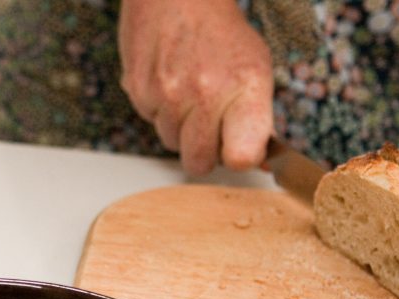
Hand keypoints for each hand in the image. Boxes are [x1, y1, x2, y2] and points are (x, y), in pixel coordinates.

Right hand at [118, 0, 274, 175]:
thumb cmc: (220, 34)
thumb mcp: (255, 69)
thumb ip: (258, 118)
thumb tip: (260, 163)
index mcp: (244, 89)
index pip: (241, 156)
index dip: (240, 160)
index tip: (241, 150)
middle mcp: (204, 94)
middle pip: (199, 162)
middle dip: (204, 150)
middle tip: (210, 122)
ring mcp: (167, 94)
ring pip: (171, 142)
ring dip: (179, 127)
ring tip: (188, 92)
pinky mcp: (138, 89)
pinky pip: (149, 121)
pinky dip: (159, 109)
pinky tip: (169, 82)